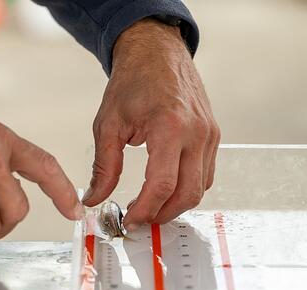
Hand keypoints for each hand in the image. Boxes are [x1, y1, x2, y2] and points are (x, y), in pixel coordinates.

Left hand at [83, 19, 219, 229]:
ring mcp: (209, 135)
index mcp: (169, 127)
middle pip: (187, 194)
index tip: (129, 219)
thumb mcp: (108, 124)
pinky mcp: (212, 136)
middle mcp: (196, 133)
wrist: (157, 54)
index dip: (144, 210)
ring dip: (175, 205)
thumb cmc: (134, 81)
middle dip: (162, 214)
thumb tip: (95, 197)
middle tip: (140, 220)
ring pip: (200, 188)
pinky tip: (166, 190)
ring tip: (150, 207)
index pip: (161, 185)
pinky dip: (186, 190)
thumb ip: (103, 166)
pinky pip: (205, 175)